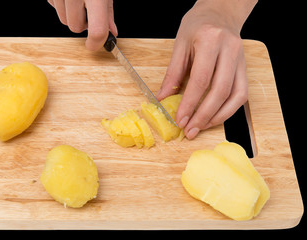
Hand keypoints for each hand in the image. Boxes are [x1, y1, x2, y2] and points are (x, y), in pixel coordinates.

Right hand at [48, 0, 117, 50]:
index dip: (96, 43)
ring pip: (64, 20)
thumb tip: (111, 32)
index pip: (97, 31)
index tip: (94, 44)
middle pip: (76, 27)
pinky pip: (55, 8)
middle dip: (83, 23)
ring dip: (72, 14)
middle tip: (88, 9)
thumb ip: (108, 13)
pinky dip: (62, 5)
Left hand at [157, 0, 256, 139]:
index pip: (201, 79)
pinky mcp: (245, 68)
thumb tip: (162, 98)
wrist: (221, 11)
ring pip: (236, 96)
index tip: (180, 119)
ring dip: (218, 117)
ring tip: (201, 127)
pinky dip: (228, 110)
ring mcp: (241, 60)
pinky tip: (214, 118)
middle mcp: (229, 50)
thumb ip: (173, 73)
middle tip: (189, 130)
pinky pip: (241, 94)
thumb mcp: (180, 44)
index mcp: (210, 41)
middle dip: (204, 116)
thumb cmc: (198, 24)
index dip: (190, 103)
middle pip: (220, 91)